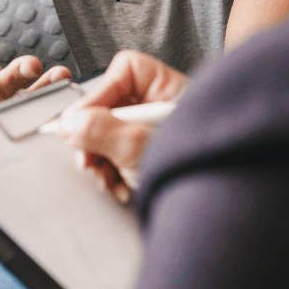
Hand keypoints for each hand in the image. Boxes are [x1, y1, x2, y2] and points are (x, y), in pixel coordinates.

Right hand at [56, 50, 186, 201]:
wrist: (221, 217)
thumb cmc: (199, 176)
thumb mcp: (137, 148)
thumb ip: (99, 129)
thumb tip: (68, 122)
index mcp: (170, 88)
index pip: (125, 71)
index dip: (97, 95)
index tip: (79, 120)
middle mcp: (164, 106)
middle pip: (113, 105)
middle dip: (95, 137)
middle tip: (87, 158)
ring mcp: (158, 132)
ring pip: (113, 133)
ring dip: (102, 160)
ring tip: (105, 179)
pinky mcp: (153, 157)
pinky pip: (121, 154)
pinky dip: (114, 173)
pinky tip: (119, 187)